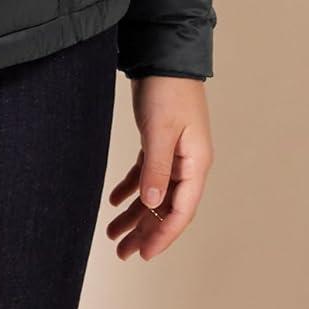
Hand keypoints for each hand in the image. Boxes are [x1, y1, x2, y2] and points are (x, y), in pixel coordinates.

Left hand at [106, 76, 213, 260]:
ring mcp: (175, 154)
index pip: (181, 210)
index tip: (144, 254)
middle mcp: (188, 164)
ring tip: (113, 234)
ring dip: (135, 214)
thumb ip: (157, 168)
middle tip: (122, 252)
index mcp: (196, 164)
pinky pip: (146, 174)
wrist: (163, 55)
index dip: (163, 235)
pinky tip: (114, 200)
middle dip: (145, 231)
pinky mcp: (159, 142)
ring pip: (154, 193)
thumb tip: (152, 205)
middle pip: (166, 207)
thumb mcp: (160, 131)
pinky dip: (131, 188)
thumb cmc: (167, 89)